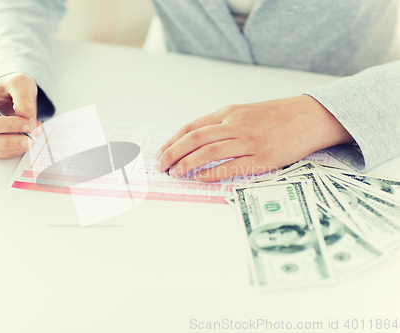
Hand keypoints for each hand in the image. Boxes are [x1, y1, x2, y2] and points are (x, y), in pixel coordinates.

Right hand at [0, 73, 40, 158]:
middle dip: (10, 141)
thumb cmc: (10, 88)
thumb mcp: (19, 83)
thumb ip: (23, 98)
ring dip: (17, 146)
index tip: (28, 124)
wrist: (14, 95)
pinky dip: (19, 148)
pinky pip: (4, 154)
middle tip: (30, 137)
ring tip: (35, 134)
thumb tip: (27, 118)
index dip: (8, 126)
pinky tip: (30, 137)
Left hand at [155, 95, 353, 181]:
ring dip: (188, 164)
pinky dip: (212, 173)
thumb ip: (221, 124)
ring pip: (209, 152)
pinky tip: (200, 178)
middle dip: (173, 153)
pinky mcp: (262, 158)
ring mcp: (249, 141)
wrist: (310, 116)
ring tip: (176, 173)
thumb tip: (195, 141)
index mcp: (228, 113)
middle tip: (161, 166)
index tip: (161, 153)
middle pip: (195, 139)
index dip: (173, 141)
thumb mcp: (244, 112)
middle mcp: (235, 125)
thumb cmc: (276, 116)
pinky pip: (231, 167)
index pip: (192, 127)